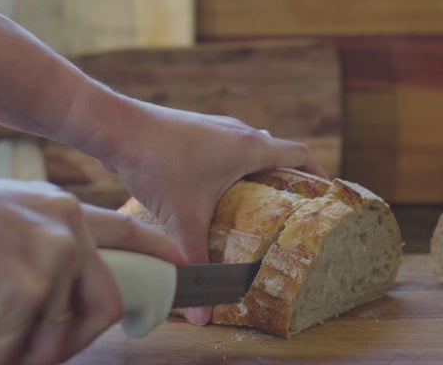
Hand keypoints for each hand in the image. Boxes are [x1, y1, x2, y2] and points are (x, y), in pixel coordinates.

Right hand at [0, 162, 182, 364]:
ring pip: (63, 334)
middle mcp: (66, 229)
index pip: (127, 230)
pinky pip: (19, 349)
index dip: (159, 254)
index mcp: (60, 208)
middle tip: (37, 356)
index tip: (184, 271)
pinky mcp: (24, 291)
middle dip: (76, 341)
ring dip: (25, 356)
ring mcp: (50, 258)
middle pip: (105, 301)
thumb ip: (31, 246)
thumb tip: (44, 297)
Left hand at [99, 100, 326, 324]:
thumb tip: (204, 316)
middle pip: (277, 154)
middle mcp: (238, 131)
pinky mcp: (196, 129)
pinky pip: (227, 147)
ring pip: (249, 149)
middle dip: (286, 181)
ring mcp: (216, 127)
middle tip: (289, 211)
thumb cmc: (156, 164)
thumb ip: (195, 264)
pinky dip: (233, 167)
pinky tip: (216, 194)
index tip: (325, 197)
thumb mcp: (182, 220)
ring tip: (256, 207)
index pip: (300, 154)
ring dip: (257, 173)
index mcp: (249, 147)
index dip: (317, 175)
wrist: (117, 128)